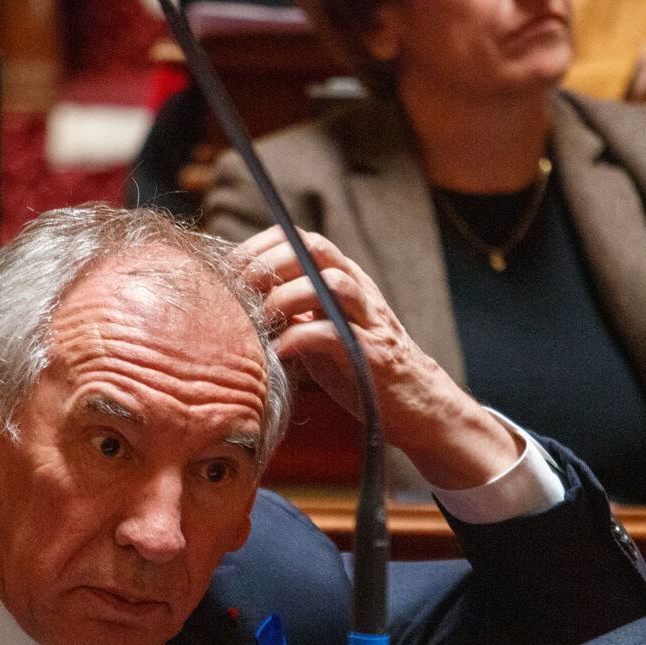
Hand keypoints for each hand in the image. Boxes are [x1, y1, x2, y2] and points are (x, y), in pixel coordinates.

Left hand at [237, 225, 522, 489]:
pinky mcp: (371, 354)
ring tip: (260, 323)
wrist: (415, 403)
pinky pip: (333, 333)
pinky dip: (300, 339)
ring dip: (286, 298)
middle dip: (269, 265)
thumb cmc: (358, 366)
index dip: (260, 247)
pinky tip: (278, 353)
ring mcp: (368, 320)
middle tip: (239, 293)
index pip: (299, 239)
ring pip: (329, 284)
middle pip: (313, 249)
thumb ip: (293, 308)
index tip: (229, 270)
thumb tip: (241, 299)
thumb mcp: (322, 327)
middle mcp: (357, 290)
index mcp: (342, 278)